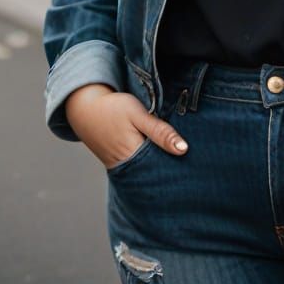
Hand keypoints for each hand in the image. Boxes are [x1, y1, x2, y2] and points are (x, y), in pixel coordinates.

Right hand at [65, 84, 188, 169]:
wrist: (84, 108)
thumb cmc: (113, 108)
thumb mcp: (138, 114)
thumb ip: (160, 132)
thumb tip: (183, 149)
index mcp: (134, 155)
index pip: (163, 170)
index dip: (180, 169)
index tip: (198, 169)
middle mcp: (128, 166)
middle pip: (156, 175)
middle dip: (173, 174)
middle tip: (196, 172)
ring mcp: (122, 167)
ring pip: (147, 173)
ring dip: (162, 169)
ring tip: (184, 169)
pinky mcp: (119, 163)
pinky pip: (139, 169)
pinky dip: (151, 166)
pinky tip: (164, 162)